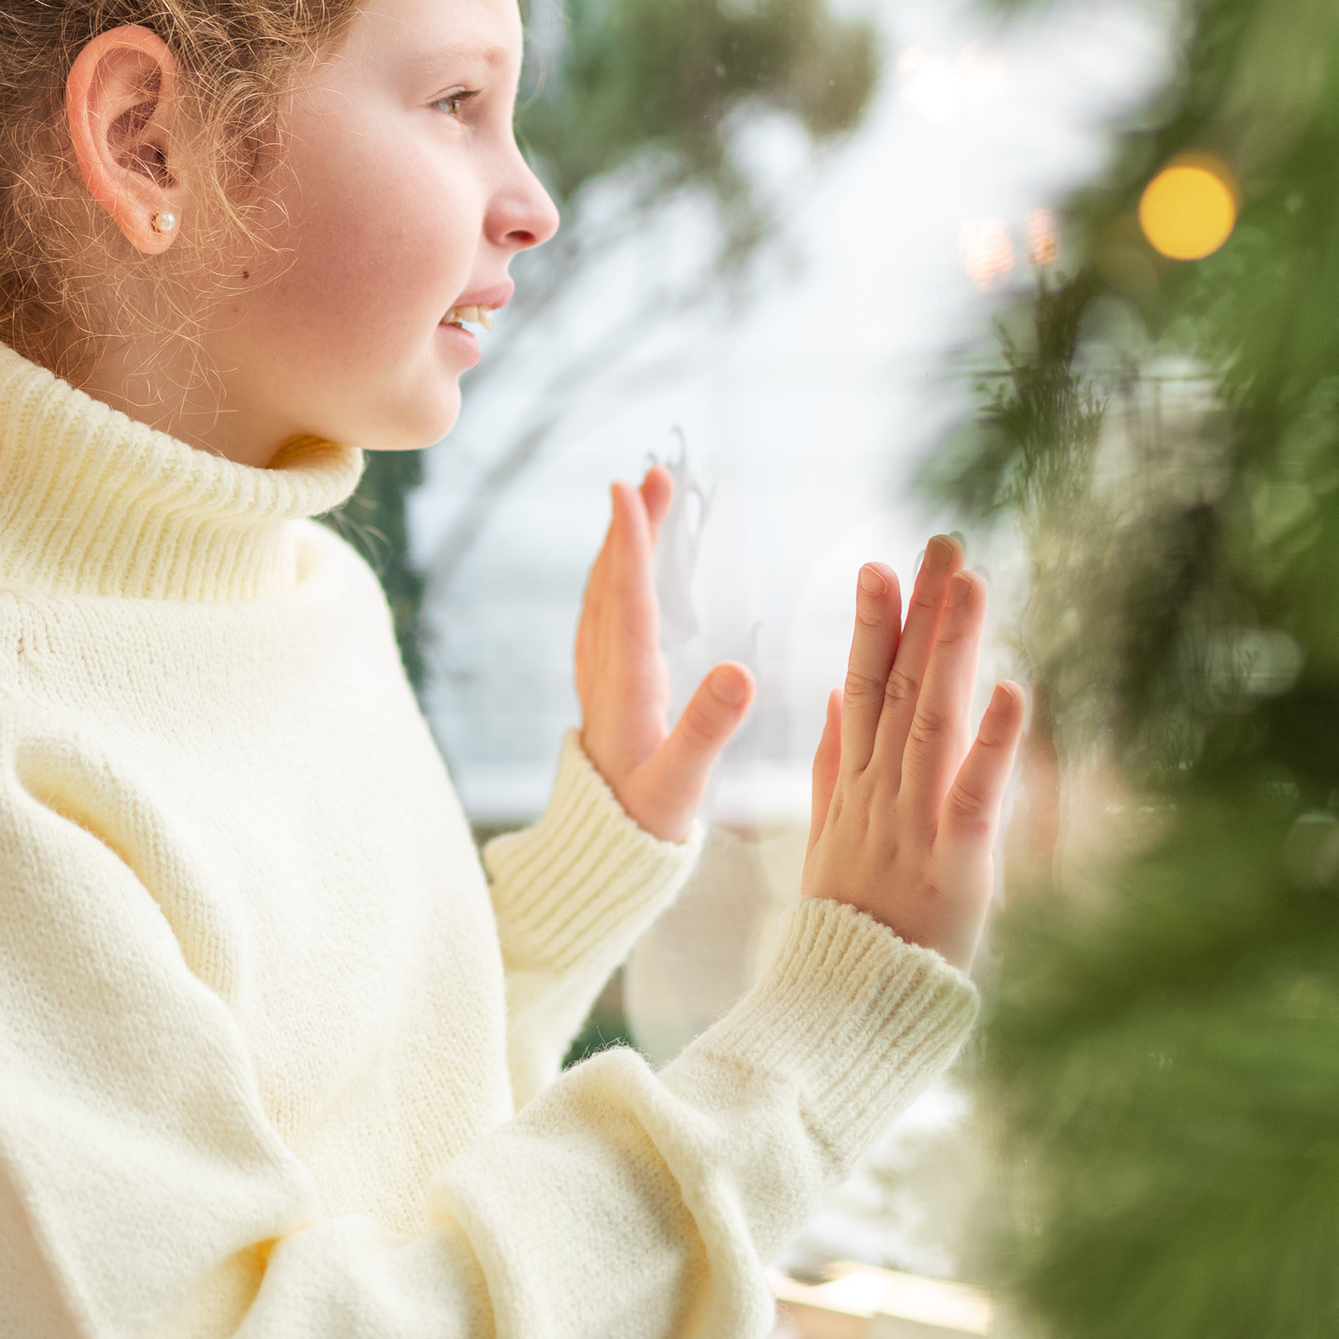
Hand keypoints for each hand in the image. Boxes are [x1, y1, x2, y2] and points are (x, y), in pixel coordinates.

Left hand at [575, 468, 754, 842]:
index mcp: (627, 691)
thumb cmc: (644, 830)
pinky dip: (616, 583)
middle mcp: (605, 679)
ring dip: (622, 549)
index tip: (631, 488)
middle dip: (633, 527)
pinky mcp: (603, 697)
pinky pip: (604, 621)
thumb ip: (708, 730)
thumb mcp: (682, 787)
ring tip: (646, 503)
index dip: (633, 543)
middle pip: (614, 587)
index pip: (628, 602)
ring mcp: (599, 686)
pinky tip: (627, 575)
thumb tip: (740, 671)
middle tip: (656, 474)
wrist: (598, 864)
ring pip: (604, 600)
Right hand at [802, 537, 1025, 967]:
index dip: (870, 625)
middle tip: (941, 545)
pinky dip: (994, 741)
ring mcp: (916, 822)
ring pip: (932, 721)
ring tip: (971, 586)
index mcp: (853, 786)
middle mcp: (881, 792)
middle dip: (919, 613)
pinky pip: (976, 792)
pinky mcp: (958, 861)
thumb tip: (834, 696)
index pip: (860, 688)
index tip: (879, 565)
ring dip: (951, 649)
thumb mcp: (825, 837)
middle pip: (897, 686)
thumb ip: (830, 764)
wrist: (847, 1006)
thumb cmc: (849, 925)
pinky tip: (1012, 689)